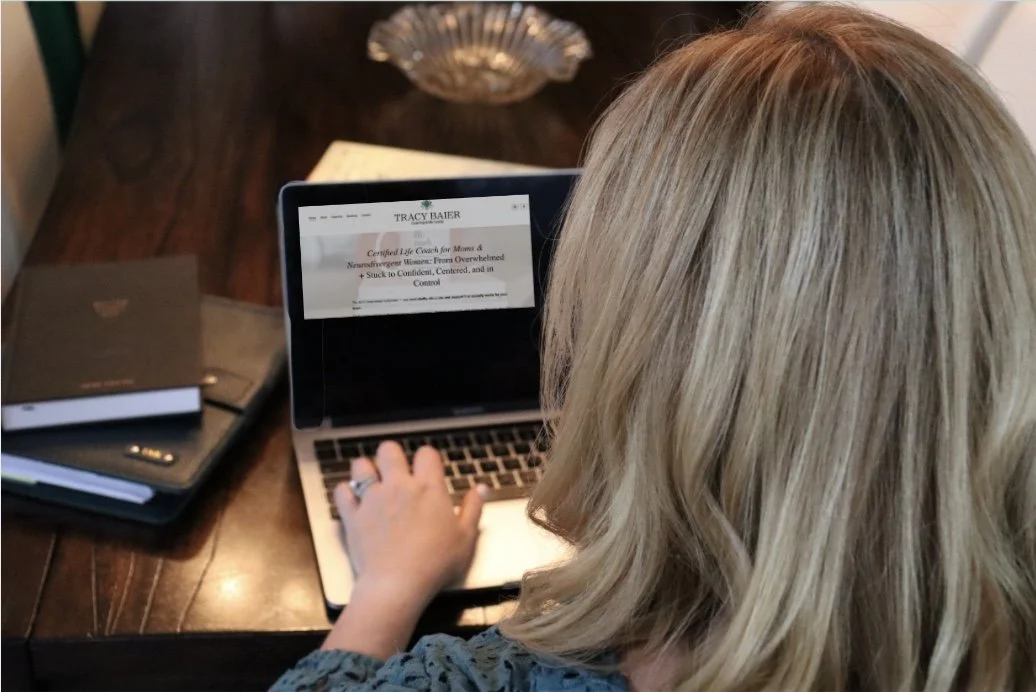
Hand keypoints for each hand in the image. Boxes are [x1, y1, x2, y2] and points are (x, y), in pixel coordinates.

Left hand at [333, 441, 486, 603]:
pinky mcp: (352, 516)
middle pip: (389, 450)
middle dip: (392, 456)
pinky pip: (342, 492)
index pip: (426, 453)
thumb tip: (481, 488)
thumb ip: (473, 508)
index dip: (428, 458)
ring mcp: (372, 499)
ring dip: (366, 469)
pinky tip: (354, 499)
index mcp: (428, 488)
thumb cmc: (436, 563)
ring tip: (373, 481)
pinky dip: (346, 492)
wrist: (397, 585)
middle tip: (397, 472)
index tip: (429, 471)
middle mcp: (398, 486)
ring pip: (361, 465)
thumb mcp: (465, 538)